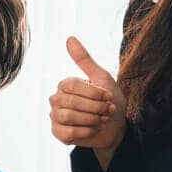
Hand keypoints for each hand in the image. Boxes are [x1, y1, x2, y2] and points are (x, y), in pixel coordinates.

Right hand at [48, 37, 126, 156]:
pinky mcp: (58, 132)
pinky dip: (86, 132)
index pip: (72, 85)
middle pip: (70, 102)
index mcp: (65, 85)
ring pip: (67, 117)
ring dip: (91, 119)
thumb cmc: (109, 101)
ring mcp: (55, 116)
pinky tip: (94, 129)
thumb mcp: (102, 78)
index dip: (93, 93)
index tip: (108, 97)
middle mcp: (57, 99)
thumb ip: (85, 60)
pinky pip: (67, 132)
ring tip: (102, 119)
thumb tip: (69, 38)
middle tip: (108, 110)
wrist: (115, 127)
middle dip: (95, 108)